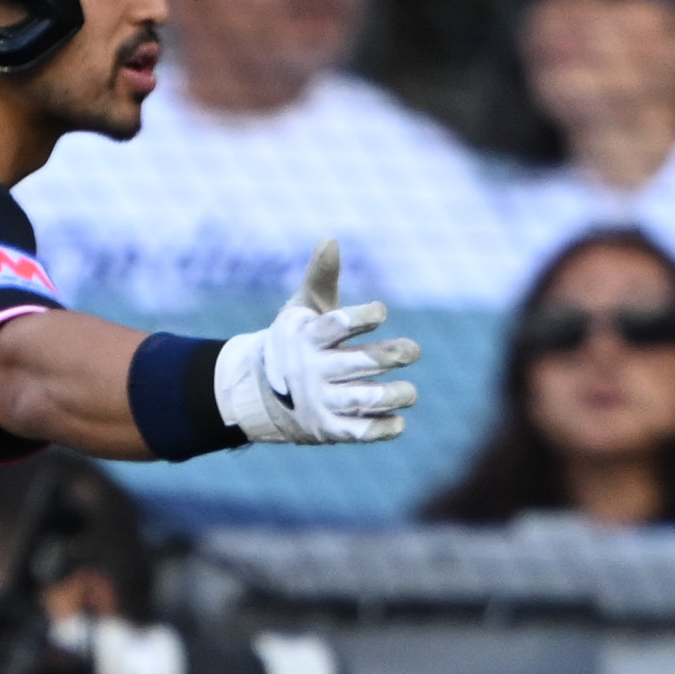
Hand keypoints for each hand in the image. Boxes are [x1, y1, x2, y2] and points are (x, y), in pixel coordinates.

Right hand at [217, 239, 419, 443]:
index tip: (382, 312)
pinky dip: (380, 430)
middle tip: (413, 350)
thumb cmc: (296, 341)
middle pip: (354, 364)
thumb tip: (331, 239)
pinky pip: (357, 433)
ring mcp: (319, 402)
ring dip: (391, 396)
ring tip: (411, 392)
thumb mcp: (303, 309)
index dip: (362, 318)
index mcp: (306, 337)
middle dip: (389, 356)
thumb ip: (321, 278)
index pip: (335, 326)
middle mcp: (311, 370)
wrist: (262, 393)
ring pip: (360, 400)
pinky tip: (399, 422)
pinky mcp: (327, 429)